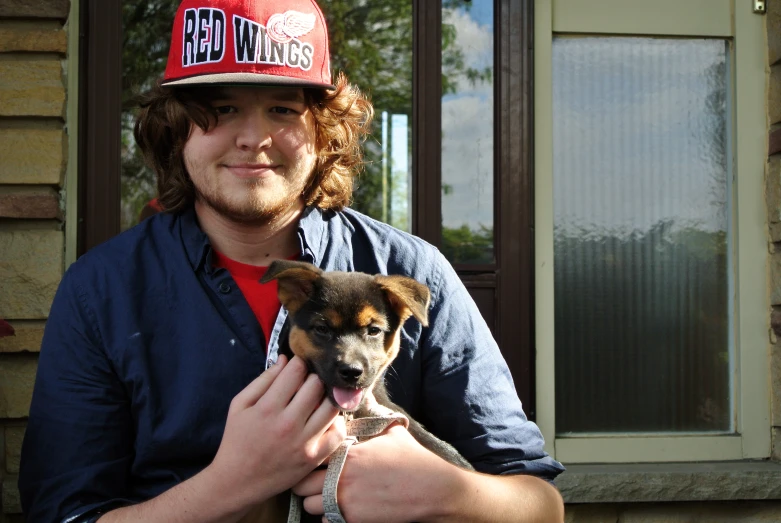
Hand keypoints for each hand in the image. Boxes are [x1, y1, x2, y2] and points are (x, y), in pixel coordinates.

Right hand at [206, 355, 346, 508]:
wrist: (236, 482)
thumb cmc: (236, 440)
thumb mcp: (240, 405)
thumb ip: (263, 380)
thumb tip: (286, 360)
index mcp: (267, 408)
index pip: (296, 371)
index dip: (299, 363)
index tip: (298, 367)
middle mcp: (288, 424)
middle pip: (316, 385)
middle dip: (313, 378)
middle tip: (308, 383)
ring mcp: (303, 442)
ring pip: (331, 406)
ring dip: (327, 398)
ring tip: (318, 400)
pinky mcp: (313, 458)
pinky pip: (337, 433)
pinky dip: (334, 423)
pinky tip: (324, 420)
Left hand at [293, 422, 458, 521]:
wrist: (431, 488)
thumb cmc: (413, 459)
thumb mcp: (392, 433)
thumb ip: (373, 424)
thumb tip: (370, 408)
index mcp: (348, 454)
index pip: (311, 452)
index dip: (311, 455)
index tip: (316, 458)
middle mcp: (342, 478)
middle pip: (302, 483)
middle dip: (305, 482)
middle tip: (314, 480)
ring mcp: (347, 502)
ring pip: (309, 505)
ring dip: (315, 501)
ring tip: (326, 497)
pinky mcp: (355, 521)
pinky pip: (326, 522)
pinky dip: (329, 518)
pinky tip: (340, 510)